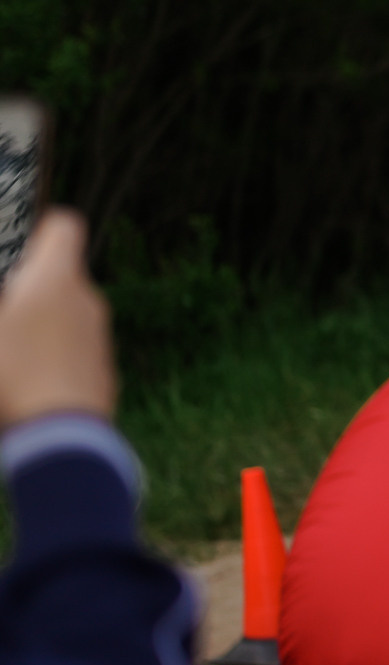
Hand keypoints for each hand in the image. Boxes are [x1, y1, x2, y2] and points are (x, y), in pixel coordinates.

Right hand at [0, 212, 116, 429]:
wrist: (61, 437)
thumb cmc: (12, 376)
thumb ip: (4, 303)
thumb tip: (11, 310)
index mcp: (56, 280)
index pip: (64, 228)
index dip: (42, 229)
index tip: (20, 244)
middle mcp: (87, 300)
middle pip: (61, 277)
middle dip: (28, 288)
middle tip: (6, 308)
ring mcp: (100, 335)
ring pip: (67, 315)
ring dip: (40, 323)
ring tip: (10, 349)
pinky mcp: (102, 368)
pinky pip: (74, 348)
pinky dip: (53, 353)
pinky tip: (27, 379)